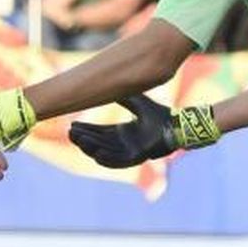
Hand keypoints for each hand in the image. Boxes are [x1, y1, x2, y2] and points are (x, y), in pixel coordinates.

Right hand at [68, 95, 218, 168]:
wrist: (177, 123)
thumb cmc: (159, 113)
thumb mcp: (137, 101)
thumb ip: (123, 96)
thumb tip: (108, 85)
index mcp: (122, 132)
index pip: (99, 132)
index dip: (86, 130)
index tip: (72, 126)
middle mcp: (124, 144)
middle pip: (99, 143)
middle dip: (84, 139)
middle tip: (70, 133)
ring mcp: (130, 152)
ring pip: (106, 152)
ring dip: (92, 148)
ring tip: (80, 142)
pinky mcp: (138, 157)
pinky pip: (119, 161)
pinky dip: (107, 159)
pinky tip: (96, 155)